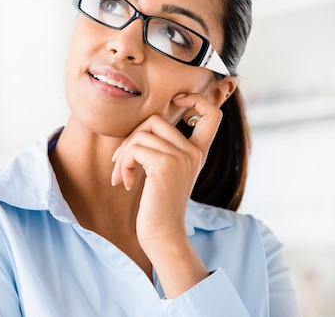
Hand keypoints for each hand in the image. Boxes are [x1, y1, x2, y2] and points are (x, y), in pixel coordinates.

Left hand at [110, 93, 221, 295]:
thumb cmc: (157, 206)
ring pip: (141, 133)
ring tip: (121, 176)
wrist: (162, 234)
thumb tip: (138, 129)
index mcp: (197, 153)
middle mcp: (193, 152)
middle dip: (131, 137)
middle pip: (156, 119)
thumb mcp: (164, 173)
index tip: (177, 100)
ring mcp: (181, 157)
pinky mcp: (164, 164)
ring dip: (123, 154)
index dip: (196, 99)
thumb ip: (161, 149)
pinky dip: (123, 164)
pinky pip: (134, 148)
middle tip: (121, 162)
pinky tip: (125, 183)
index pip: (213, 114)